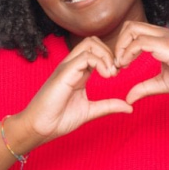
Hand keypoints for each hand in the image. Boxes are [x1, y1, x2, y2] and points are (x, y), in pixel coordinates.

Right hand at [17, 36, 133, 140]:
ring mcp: (67, 67)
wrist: (39, 128)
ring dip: (107, 56)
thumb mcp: (90, 111)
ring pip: (90, 43)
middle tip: (117, 72)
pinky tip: (106, 76)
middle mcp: (72, 66)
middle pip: (93, 41)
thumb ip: (108, 106)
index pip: (96, 51)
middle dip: (110, 53)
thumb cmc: (58, 119)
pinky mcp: (64, 73)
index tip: (118, 74)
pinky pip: (85, 57)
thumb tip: (129, 107)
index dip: (111, 58)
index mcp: (78, 72)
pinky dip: (100, 63)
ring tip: (111, 74)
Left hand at [114, 21, 168, 103]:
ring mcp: (164, 38)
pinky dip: (128, 53)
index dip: (121, 47)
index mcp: (160, 40)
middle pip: (129, 26)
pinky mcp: (167, 45)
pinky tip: (126, 66)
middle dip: (117, 44)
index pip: (133, 32)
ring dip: (120, 47)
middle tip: (117, 65)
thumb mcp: (164, 83)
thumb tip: (128, 98)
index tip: (119, 67)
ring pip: (132, 29)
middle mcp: (161, 35)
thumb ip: (145, 88)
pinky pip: (140, 42)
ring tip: (120, 66)